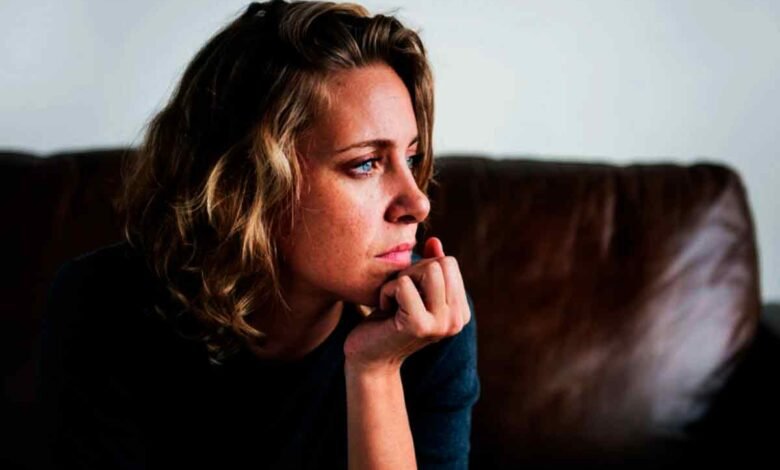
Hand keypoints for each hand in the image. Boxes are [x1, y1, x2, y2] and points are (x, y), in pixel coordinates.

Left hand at [343, 237, 470, 374]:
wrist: (368, 357)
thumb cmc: (388, 320)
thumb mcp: (412, 290)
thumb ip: (429, 267)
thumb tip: (435, 241)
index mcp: (461, 312)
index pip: (449, 263)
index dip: (422, 270)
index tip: (409, 294)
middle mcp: (457, 320)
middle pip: (441, 263)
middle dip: (413, 272)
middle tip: (399, 297)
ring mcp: (441, 324)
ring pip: (428, 269)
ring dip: (401, 280)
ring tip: (394, 302)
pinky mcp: (419, 326)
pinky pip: (403, 284)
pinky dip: (387, 291)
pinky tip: (385, 311)